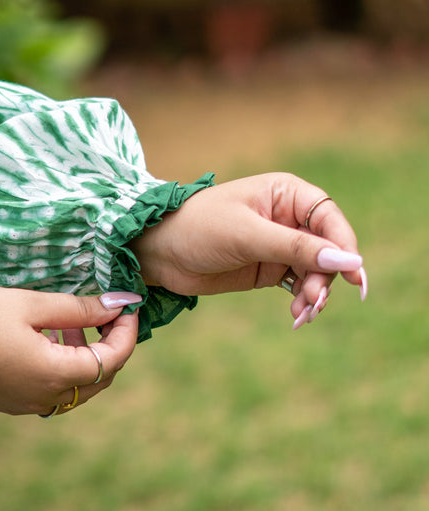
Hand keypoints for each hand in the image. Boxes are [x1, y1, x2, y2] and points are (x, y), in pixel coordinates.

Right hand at [0, 288, 139, 414]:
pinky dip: (62, 368)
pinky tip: (48, 341)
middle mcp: (45, 398)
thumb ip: (79, 308)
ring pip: (76, 388)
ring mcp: (26, 405)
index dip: (127, 333)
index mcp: (55, 375)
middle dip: (110, 346)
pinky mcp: (10, 403)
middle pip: (99, 380)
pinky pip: (52, 391)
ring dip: (85, 357)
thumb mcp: (32, 304)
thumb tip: (119, 305)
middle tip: (106, 314)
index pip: (112, 360)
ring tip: (72, 323)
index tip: (128, 307)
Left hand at [130, 173, 366, 327]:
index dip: (344, 245)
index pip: (329, 218)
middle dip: (326, 277)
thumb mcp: (247, 235)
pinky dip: (302, 300)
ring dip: (315, 294)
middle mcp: (287, 217)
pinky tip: (296, 316)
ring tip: (303, 314)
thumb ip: (296, 247)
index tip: (352, 275)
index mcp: (285, 194)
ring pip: (316, 271)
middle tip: (314, 302)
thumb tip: (348, 260)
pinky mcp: (268, 268)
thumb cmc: (198, 229)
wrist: (158, 252)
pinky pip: (299, 285)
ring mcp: (278, 244)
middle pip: (327, 248)